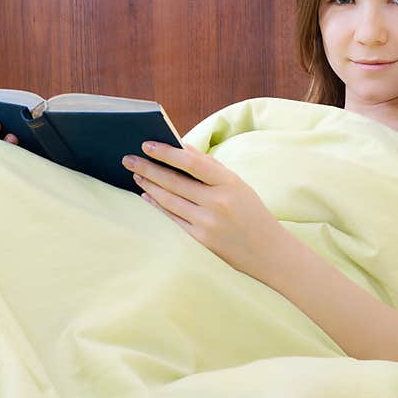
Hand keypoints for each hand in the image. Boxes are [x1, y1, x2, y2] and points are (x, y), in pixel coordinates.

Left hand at [122, 142, 284, 277]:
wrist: (269, 252)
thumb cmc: (252, 213)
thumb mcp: (238, 185)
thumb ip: (210, 167)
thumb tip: (182, 147)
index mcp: (230, 183)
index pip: (192, 163)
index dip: (167, 153)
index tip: (147, 145)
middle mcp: (218, 202)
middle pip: (174, 182)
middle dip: (148, 168)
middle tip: (128, 159)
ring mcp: (208, 223)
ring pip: (169, 200)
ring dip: (149, 185)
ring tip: (136, 174)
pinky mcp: (201, 239)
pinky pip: (173, 218)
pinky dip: (158, 205)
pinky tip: (147, 195)